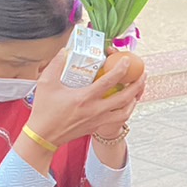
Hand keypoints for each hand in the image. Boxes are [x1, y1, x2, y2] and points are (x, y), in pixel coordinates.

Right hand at [26, 47, 143, 147]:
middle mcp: (95, 110)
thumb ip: (56, 64)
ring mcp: (98, 120)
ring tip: (138, 88)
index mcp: (84, 98)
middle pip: (124, 97)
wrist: (43, 136)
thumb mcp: (45, 84)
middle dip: (137, 84)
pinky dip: (126, 110)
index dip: (121, 69)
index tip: (127, 60)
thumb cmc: (44, 111)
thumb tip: (65, 51)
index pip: (109, 82)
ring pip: (125, 111)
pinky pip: (118, 119)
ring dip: (134, 99)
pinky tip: (127, 103)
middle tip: (143, 74)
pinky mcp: (96, 127)